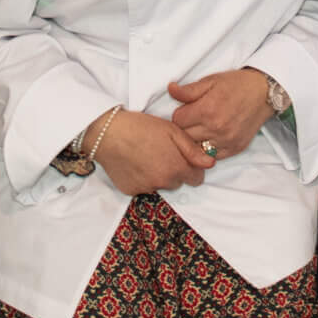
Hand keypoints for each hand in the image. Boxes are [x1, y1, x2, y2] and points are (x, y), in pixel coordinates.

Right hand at [92, 110, 216, 195]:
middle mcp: (162, 183)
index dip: (192, 167)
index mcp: (176, 168)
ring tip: (147, 155)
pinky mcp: (130, 190)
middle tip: (162, 152)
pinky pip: (144, 187)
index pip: (196, 179)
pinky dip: (142, 178)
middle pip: (178, 182)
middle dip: (175, 170)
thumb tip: (210, 163)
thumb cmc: (140, 128)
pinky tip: (135, 162)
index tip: (184, 157)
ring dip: (159, 175)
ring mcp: (146, 188)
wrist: (107, 133)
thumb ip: (192, 149)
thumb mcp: (171, 131)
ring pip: (161, 185)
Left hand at [166, 69, 274, 160]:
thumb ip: (189, 90)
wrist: (264, 93)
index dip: (179, 114)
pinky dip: (209, 148)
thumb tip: (171, 89)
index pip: (177, 121)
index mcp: (207, 110)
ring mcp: (226, 141)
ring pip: (196, 149)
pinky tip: (212, 137)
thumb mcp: (211, 81)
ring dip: (196, 140)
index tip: (186, 110)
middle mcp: (216, 128)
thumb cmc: (237, 85)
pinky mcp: (235, 149)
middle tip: (192, 120)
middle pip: (185, 137)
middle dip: (185, 128)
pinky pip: (212, 156)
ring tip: (201, 128)